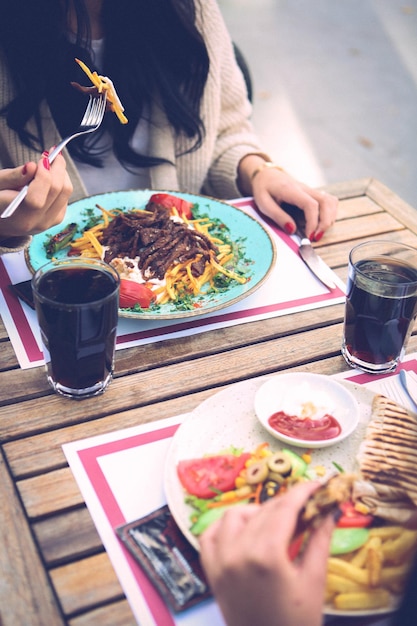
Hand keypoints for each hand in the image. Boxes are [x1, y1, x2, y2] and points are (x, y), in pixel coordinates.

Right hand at [0, 149, 72, 239]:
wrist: (2, 218)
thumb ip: (14, 176)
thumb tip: (32, 167)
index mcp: (17, 215)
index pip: (36, 198)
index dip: (43, 176)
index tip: (43, 159)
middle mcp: (35, 221)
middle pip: (56, 191)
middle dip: (57, 168)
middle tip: (50, 154)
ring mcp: (48, 222)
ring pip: (65, 193)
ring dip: (61, 173)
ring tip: (50, 162)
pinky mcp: (56, 219)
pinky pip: (65, 197)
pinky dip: (62, 183)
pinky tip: (51, 177)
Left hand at [199, 481, 334, 625]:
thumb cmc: (297, 623)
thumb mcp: (313, 581)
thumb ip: (319, 540)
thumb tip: (330, 510)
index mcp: (265, 555)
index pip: (285, 509)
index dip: (302, 492)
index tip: (316, 484)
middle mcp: (237, 553)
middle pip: (263, 511)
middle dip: (286, 503)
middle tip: (306, 505)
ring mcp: (219, 561)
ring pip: (234, 516)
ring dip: (256, 513)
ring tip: (277, 523)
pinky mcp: (210, 572)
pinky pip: (210, 535)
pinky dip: (225, 527)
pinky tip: (244, 531)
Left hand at [238, 155, 337, 240]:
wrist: (266, 174)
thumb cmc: (263, 189)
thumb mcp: (264, 204)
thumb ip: (278, 216)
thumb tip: (292, 230)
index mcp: (291, 190)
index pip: (310, 204)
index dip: (313, 222)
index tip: (309, 236)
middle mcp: (305, 188)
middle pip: (326, 202)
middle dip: (325, 222)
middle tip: (316, 237)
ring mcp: (310, 190)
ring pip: (330, 201)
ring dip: (329, 218)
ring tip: (319, 232)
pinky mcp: (313, 194)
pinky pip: (328, 201)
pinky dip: (329, 213)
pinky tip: (321, 223)